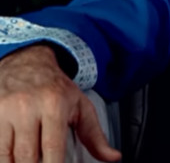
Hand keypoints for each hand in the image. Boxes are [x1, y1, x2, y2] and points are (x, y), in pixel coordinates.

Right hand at [0, 44, 120, 162]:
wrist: (27, 63)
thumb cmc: (56, 88)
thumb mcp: (81, 107)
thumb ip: (95, 136)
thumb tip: (113, 157)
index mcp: (54, 105)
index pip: (52, 147)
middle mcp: (27, 107)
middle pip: (27, 156)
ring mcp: (5, 111)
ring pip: (7, 155)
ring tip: (29, 161)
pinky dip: (4, 156)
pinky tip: (15, 158)